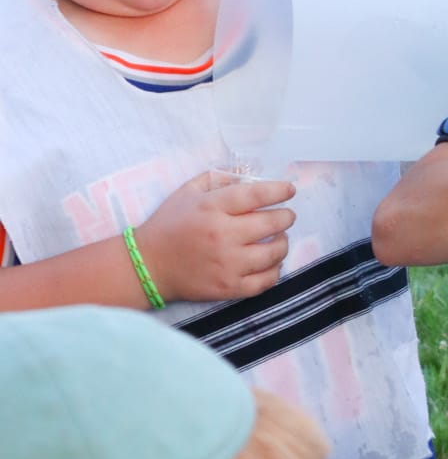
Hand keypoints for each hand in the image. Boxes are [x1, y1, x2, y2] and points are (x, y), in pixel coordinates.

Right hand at [136, 172, 295, 303]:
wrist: (148, 266)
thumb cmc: (169, 225)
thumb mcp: (187, 192)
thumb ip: (217, 178)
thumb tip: (247, 171)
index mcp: (211, 208)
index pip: (256, 195)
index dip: (279, 191)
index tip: (289, 190)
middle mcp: (222, 235)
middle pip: (272, 223)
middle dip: (286, 217)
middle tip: (286, 216)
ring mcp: (228, 264)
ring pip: (274, 253)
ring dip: (283, 243)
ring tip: (279, 238)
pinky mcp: (229, 288)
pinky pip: (266, 281)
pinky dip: (275, 270)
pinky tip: (271, 262)